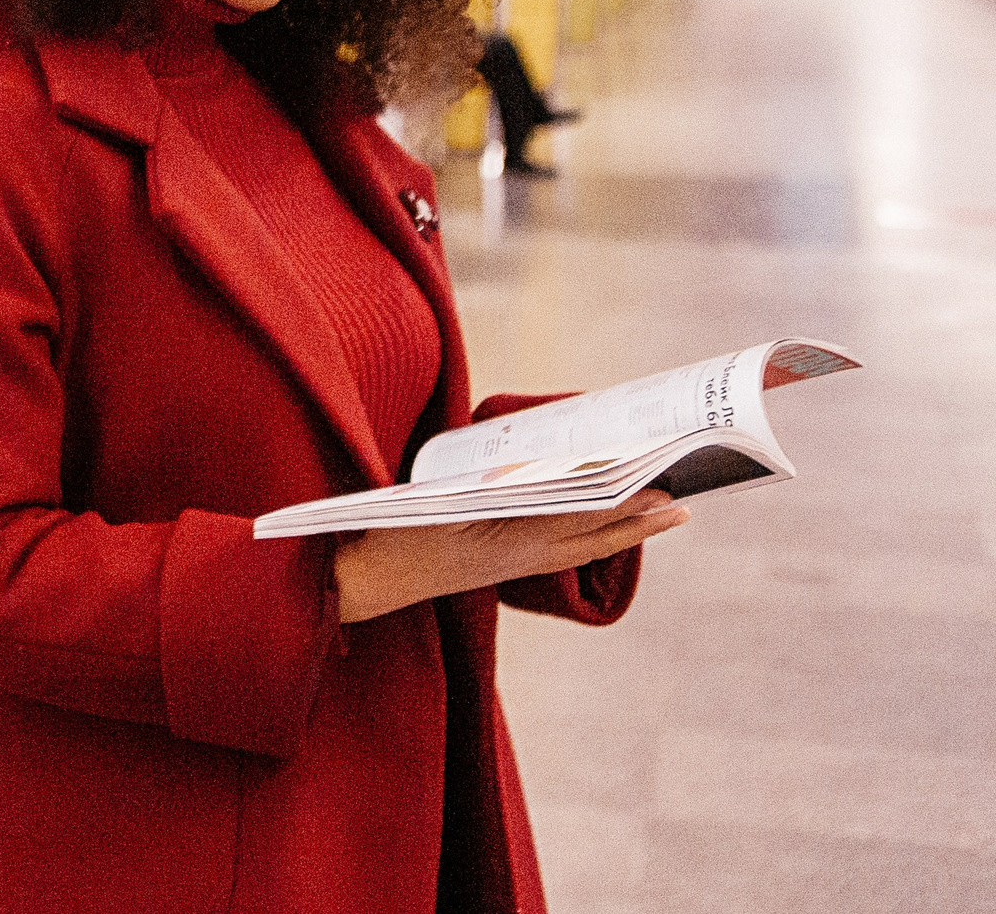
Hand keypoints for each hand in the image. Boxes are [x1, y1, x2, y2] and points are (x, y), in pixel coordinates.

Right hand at [332, 492, 688, 623]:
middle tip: (684, 501)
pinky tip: (603, 526)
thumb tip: (526, 471)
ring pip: (583, 547)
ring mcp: (514, 565)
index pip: (580, 520)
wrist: (368, 582)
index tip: (659, 482)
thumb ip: (479, 491)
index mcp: (509, 544)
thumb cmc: (392, 538)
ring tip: (663, 513)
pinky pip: (562, 549)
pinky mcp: (503, 564)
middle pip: (595, 538)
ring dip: (625, 529)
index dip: (622, 501)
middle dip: (640, 520)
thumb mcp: (432, 509)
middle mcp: (521, 558)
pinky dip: (592, 534)